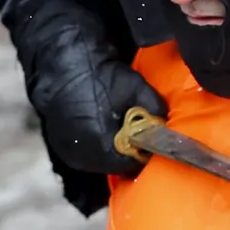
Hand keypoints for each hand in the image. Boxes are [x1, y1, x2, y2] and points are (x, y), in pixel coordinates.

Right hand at [34, 53, 165, 180]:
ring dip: (111, 150)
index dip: (143, 153)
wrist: (66, 63)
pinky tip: (101, 128)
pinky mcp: (61, 146)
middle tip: (135, 134)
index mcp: (100, 145)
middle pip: (114, 166)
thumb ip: (156, 113)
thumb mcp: (137, 90)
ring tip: (117, 129)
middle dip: (127, 153)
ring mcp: (67, 153)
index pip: (131, 165)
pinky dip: (96, 146)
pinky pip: (85, 155)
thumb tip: (168, 130)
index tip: (149, 140)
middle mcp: (80, 156)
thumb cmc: (102, 76)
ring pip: (99, 162)